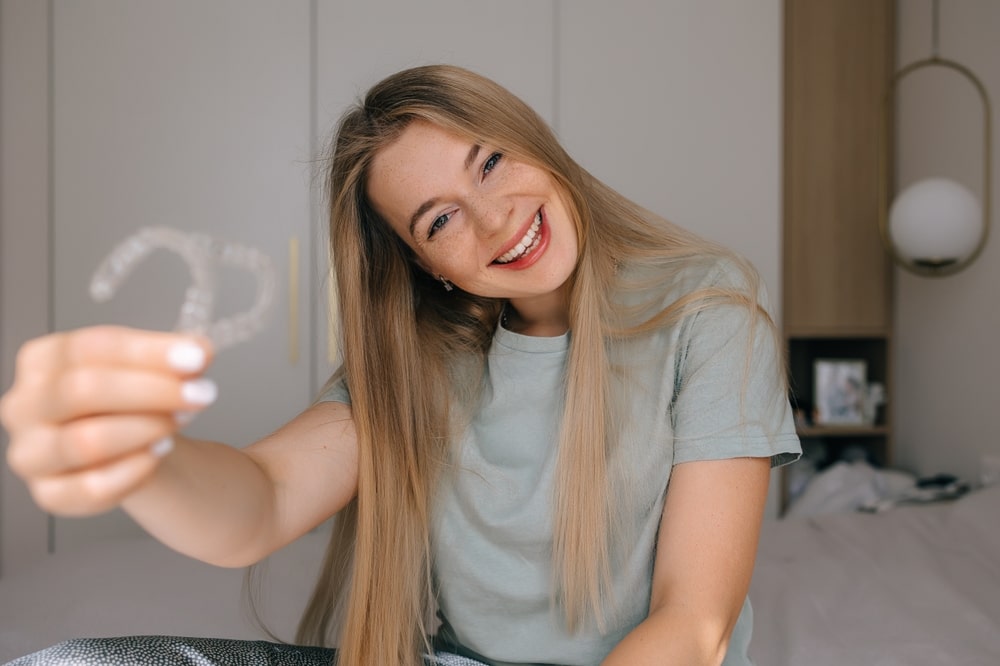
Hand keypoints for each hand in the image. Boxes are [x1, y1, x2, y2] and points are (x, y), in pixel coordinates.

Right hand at [1, 326, 215, 515]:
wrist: (132, 445)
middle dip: (151, 391)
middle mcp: (24, 405)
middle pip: (82, 390)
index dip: (147, 353)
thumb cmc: (132, 399)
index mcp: (41, 360)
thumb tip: (198, 350)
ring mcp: (30, 453)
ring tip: (179, 422)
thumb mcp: (154, 367)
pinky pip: (92, 487)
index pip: (89, 348)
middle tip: (200, 394)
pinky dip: (135, 471)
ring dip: (145, 430)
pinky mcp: (49, 494)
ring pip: (86, 442)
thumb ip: (176, 355)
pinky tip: (159, 453)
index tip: (196, 358)